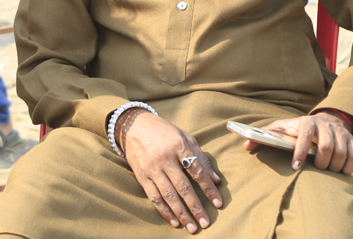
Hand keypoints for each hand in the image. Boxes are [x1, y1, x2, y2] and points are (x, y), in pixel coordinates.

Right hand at [119, 110, 222, 233]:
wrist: (134, 126)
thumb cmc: (164, 132)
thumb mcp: (185, 137)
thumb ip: (201, 157)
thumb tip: (216, 179)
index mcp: (179, 146)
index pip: (197, 171)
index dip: (208, 188)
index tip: (218, 203)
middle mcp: (165, 158)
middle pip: (183, 187)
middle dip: (195, 207)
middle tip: (205, 223)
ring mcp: (152, 168)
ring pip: (168, 195)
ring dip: (181, 213)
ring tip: (191, 227)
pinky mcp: (141, 176)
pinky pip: (154, 197)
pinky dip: (164, 211)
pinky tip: (174, 221)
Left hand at [243, 113, 352, 173]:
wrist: (326, 120)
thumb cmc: (298, 129)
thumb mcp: (282, 129)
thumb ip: (265, 136)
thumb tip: (246, 145)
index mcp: (307, 122)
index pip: (305, 135)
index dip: (300, 151)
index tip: (295, 167)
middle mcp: (325, 126)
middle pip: (326, 146)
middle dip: (321, 162)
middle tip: (317, 168)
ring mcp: (340, 133)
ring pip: (341, 152)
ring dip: (334, 166)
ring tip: (327, 170)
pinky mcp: (352, 140)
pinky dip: (349, 167)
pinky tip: (341, 171)